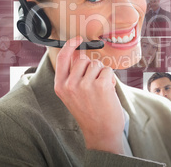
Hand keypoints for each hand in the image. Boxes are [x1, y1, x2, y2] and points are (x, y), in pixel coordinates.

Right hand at [54, 36, 124, 153]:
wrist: (101, 132)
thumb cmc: (89, 112)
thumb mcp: (73, 95)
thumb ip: (73, 75)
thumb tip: (78, 53)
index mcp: (60, 86)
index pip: (63, 58)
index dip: (70, 45)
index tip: (77, 39)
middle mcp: (70, 84)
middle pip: (83, 59)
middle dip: (92, 67)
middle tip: (95, 84)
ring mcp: (85, 85)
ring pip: (97, 64)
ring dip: (102, 74)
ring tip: (101, 91)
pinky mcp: (100, 85)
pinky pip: (108, 70)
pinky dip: (110, 79)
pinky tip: (107, 93)